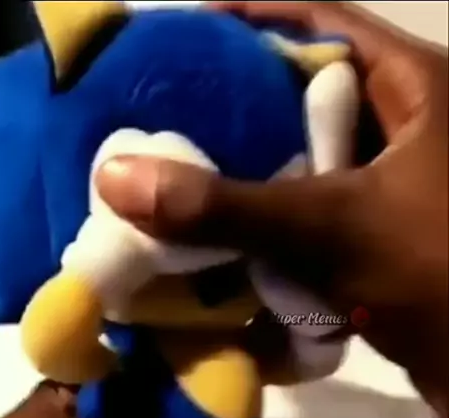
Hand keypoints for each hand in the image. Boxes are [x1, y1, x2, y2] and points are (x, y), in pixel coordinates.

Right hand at [96, 1, 447, 417]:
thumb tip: (118, 177)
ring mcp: (403, 186)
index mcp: (417, 90)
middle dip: (243, 107)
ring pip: (314, 160)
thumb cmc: (429, 275)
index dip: (253, 22)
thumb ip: (225, 206)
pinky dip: (280, 221)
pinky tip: (231, 233)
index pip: (324, 22)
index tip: (187, 41)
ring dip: (257, 172)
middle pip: (313, 94)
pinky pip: (322, 212)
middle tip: (171, 116)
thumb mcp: (327, 228)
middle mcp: (413, 126)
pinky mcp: (390, 237)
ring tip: (186, 174)